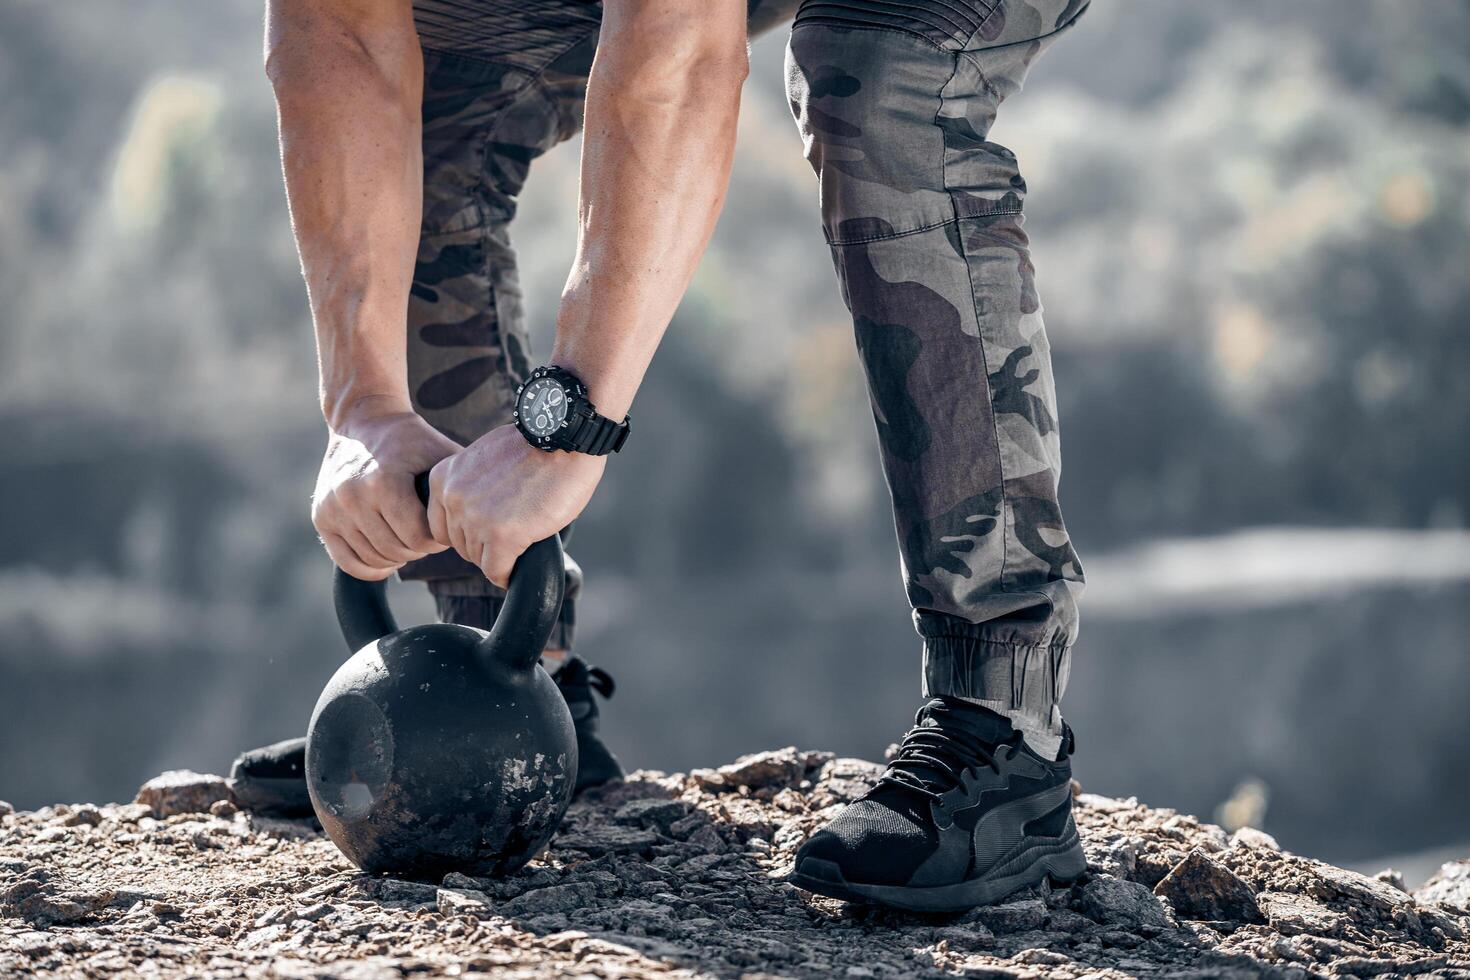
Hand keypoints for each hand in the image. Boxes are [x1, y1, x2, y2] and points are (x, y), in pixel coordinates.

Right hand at [312, 401, 461, 579]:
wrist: (363, 420)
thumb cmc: (411, 440)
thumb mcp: (440, 454)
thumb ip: (460, 486)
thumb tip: (487, 520)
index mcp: (384, 481)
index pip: (418, 538)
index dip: (437, 540)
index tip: (441, 529)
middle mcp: (352, 495)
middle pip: (397, 550)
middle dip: (419, 549)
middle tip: (427, 536)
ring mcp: (332, 508)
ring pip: (375, 559)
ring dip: (398, 556)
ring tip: (409, 540)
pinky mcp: (321, 518)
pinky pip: (349, 563)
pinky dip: (372, 566)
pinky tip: (388, 554)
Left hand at [428, 425, 604, 587]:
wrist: (563, 439)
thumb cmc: (534, 446)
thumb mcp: (483, 457)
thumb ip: (470, 485)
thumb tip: (474, 515)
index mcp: (443, 478)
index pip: (441, 527)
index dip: (468, 532)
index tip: (490, 528)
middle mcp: (453, 499)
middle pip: (460, 545)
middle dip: (485, 544)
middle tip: (512, 533)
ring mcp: (476, 519)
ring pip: (479, 560)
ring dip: (500, 556)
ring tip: (522, 539)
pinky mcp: (502, 536)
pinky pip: (497, 571)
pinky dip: (508, 574)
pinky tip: (519, 566)